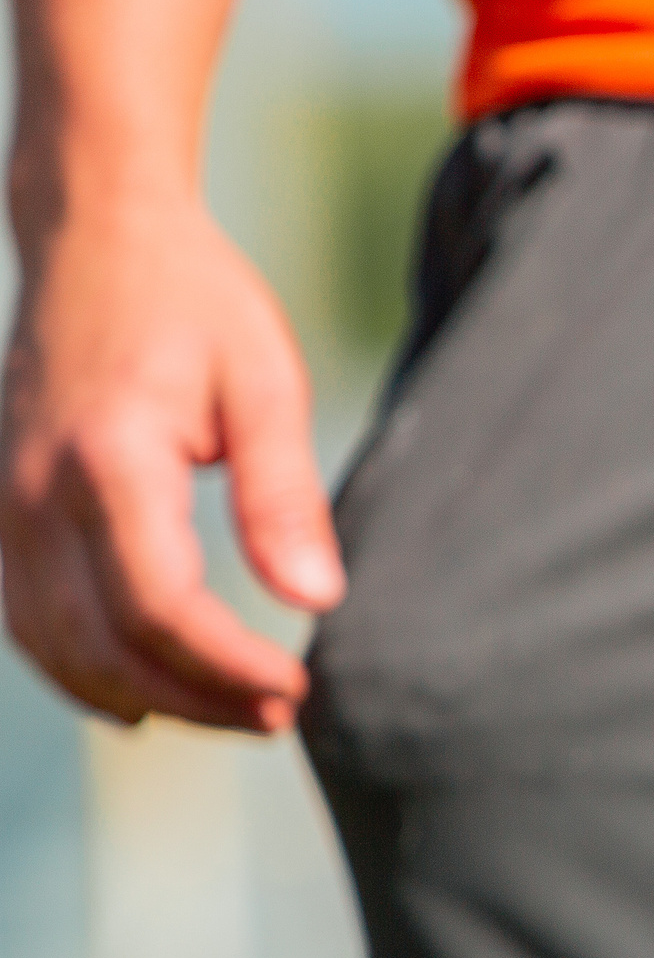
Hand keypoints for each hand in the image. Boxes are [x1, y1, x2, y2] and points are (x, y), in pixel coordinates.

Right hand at [2, 199, 341, 732]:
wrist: (95, 238)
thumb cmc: (195, 305)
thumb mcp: (265, 385)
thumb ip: (284, 496)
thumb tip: (319, 599)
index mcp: (107, 460)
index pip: (160, 608)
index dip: (228, 669)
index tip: (298, 688)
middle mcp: (34, 492)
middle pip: (107, 647)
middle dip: (197, 699)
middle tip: (282, 718)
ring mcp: (4, 505)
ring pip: (57, 648)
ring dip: (146, 698)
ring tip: (235, 713)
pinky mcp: (0, 511)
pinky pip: (27, 620)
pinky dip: (85, 671)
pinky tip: (149, 697)